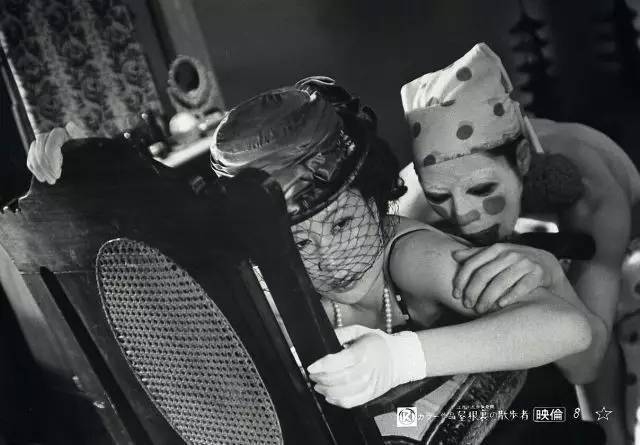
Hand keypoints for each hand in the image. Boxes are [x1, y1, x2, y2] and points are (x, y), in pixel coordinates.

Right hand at [27, 122, 85, 183]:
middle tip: (54, 180)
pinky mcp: (37, 150)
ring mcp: (41, 143)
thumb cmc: (86, 150)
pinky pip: (31, 159)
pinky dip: (35, 169)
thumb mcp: (85, 144)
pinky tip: (41, 178)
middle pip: (40, 152)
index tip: (58, 175)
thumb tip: (70, 125)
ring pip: (34, 156)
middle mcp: (48, 135)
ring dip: (40, 170)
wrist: (84, 156)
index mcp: (59, 133)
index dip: (52, 162)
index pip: (50, 147)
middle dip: (46, 168)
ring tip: (50, 181)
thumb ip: (78, 136)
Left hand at [307, 325, 425, 407]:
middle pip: (341, 378)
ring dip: (327, 390)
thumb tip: (324, 338)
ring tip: (318, 385)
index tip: (311, 367)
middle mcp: (369, 369)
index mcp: (365, 351)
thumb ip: (341, 333)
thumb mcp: (360, 331)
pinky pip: (352, 402)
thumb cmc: (377, 343)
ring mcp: (371, 384)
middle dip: (322, 378)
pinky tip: (329, 395)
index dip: (324, 365)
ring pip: (345, 392)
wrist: (399, 358)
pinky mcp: (372, 395)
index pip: (342, 360)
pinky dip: (338, 401)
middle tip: (313, 375)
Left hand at [452, 243, 560, 312]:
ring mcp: (524, 263)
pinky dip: (510, 297)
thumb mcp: (496, 255)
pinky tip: (500, 306)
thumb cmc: (513, 262)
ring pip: (500, 282)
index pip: (472, 264)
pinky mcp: (538, 274)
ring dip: (488, 298)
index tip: (455, 294)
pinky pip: (522, 287)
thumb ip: (476, 255)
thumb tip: (454, 255)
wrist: (545, 264)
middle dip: (472, 291)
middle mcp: (509, 254)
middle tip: (467, 305)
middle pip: (484, 274)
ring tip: (480, 310)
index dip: (461, 280)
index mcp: (496, 249)